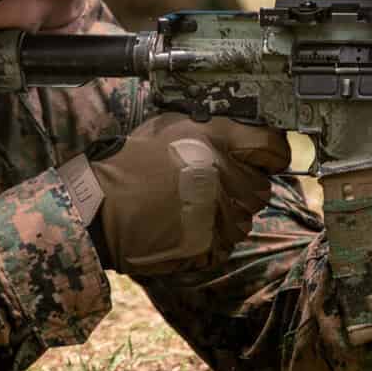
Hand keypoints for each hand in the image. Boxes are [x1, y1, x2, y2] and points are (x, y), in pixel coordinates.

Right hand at [86, 114, 290, 273]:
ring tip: (194, 208)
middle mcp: (221, 173)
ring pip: (246, 219)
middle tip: (213, 187)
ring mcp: (216, 211)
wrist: (98, 206)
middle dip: (243, 188)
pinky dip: (213, 239)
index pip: (273, 148)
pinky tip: (186, 227)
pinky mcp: (207, 243)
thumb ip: (214, 129)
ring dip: (228, 215)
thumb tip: (246, 137)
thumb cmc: (129, 164)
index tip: (266, 160)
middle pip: (262, 188)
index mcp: (215, 139)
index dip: (272, 155)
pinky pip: (227, 243)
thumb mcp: (171, 127)